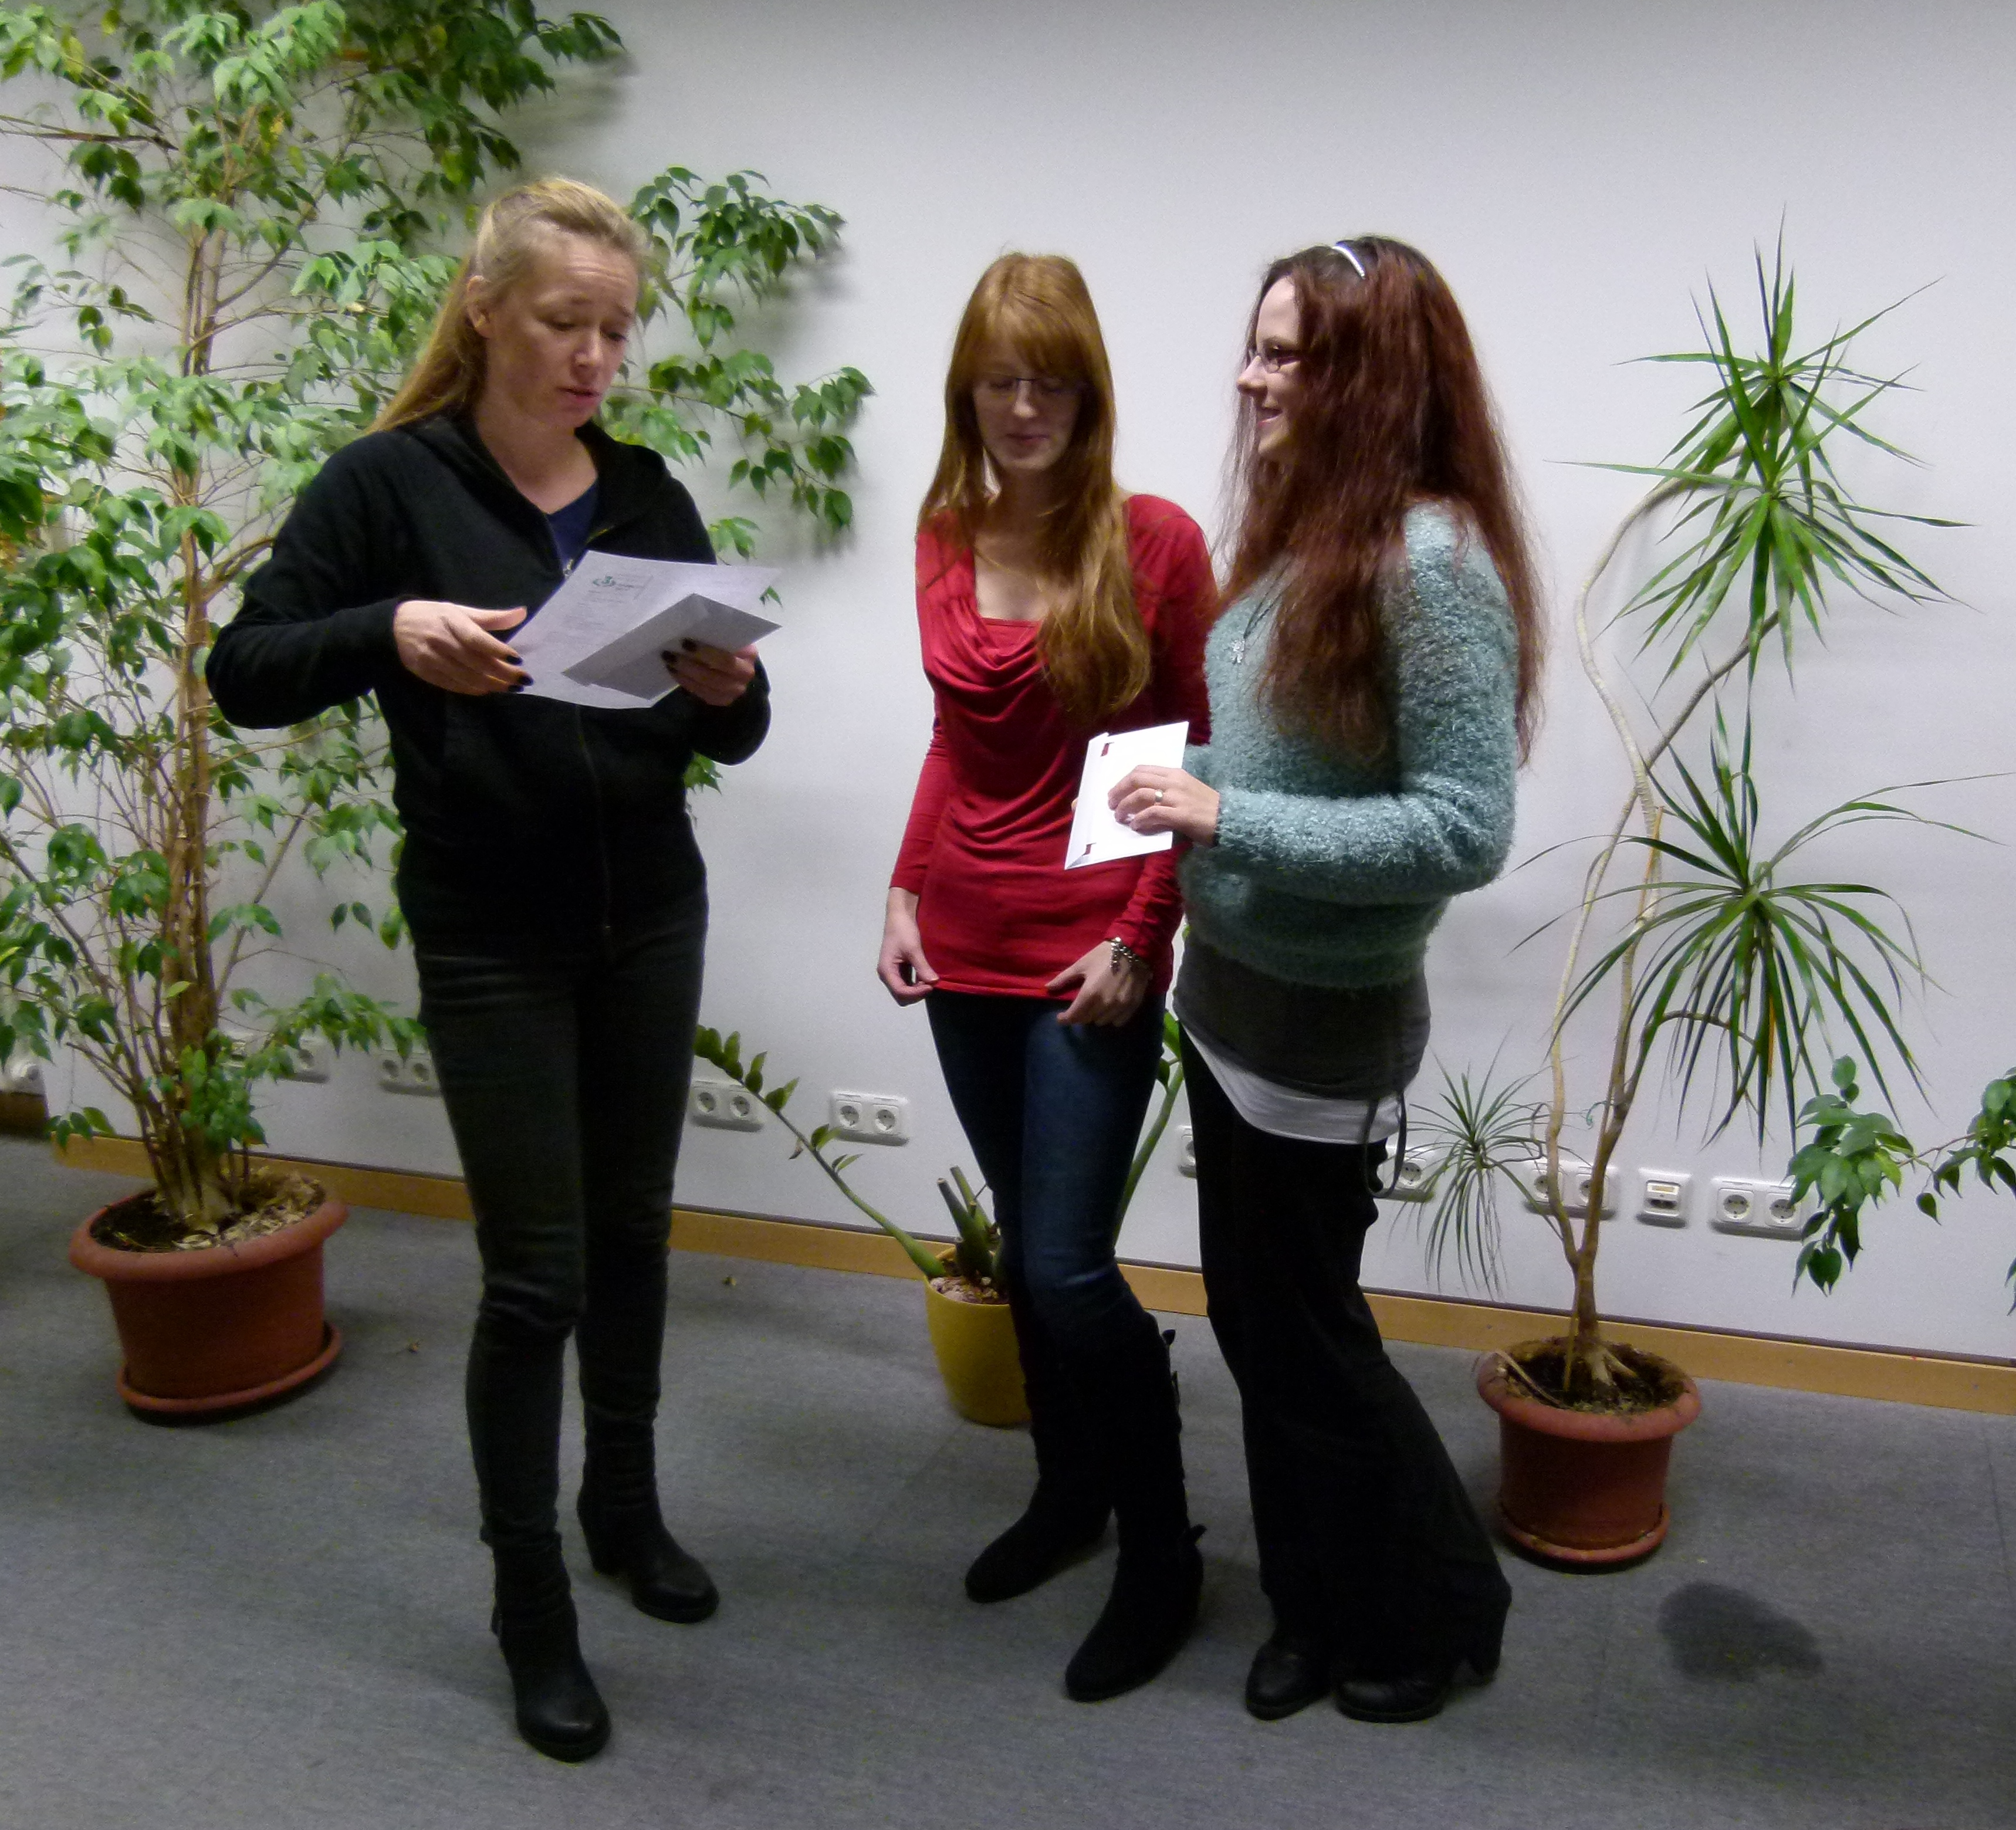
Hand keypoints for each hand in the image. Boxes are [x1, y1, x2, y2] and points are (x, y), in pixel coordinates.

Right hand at [393, 600, 527, 694]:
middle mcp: (440, 640)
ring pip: (466, 677)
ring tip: (511, 688)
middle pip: (476, 661)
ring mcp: (431, 658)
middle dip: (503, 673)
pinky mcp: (425, 672)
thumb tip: (523, 613)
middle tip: (523, 680)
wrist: (394, 625)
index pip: (477, 639)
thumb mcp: (460, 610)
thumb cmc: (434, 616)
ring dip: (492, 685)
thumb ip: (491, 617)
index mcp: (451, 620)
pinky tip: (488, 690)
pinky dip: (473, 689)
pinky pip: (453, 685)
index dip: (498, 650)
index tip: (519, 659)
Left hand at [664, 640, 756, 706]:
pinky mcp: (724, 700)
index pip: (727, 656)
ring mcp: (736, 690)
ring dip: (685, 674)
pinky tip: (675, 673)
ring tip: (669, 663)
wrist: (737, 666)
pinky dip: (687, 683)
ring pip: (708, 685)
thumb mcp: (727, 637)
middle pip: (715, 675)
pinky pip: (703, 694)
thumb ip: (715, 635)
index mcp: (749, 654)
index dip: (704, 652)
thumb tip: (688, 632)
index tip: (685, 643)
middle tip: (671, 655)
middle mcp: (745, 674)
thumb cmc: (727, 645)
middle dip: (690, 665)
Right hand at [877, 887, 938, 1005]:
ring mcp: (893, 972)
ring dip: (917, 989)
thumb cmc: (903, 930)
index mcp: (886, 970)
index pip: (900, 991)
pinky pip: (908, 982)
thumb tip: (933, 982)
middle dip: (916, 993)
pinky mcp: (899, 968)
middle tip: (930, 983)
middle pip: (901, 995)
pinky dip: (917, 983)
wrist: (900, 915)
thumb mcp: (913, 949)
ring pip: (905, 990)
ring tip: (929, 979)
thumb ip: (922, 967)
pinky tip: (926, 976)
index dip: (916, 993)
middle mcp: (887, 974)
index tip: (931, 986)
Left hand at [1047, 938, 1149, 1026]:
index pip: (1074, 1016)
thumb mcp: (1081, 964)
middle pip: (1086, 1020)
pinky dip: (1111, 1018)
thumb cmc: (1104, 955)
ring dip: (1095, 1016)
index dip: (1065, 1019)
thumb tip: (1047, 988)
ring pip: (1101, 1022)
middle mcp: (1105, 1004)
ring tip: (1095, 1006)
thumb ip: (1063, 978)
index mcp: (1090, 993)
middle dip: (1079, 1015)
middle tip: (1079, 1007)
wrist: (1133, 948)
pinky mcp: (1132, 1006)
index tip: (1061, 1017)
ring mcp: (1120, 1006)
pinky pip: (1118, 1021)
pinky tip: (1109, 1009)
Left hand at [1109, 764, 1218, 845]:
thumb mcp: (1186, 791)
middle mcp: (1174, 782)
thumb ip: (1165, 792)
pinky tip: (1136, 827)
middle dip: (1119, 790)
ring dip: (1125, 806)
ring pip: (1141, 794)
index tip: (1115, 791)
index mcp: (1175, 774)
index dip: (1124, 780)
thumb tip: (1140, 802)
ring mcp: (1177, 797)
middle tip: (1111, 804)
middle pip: (1137, 779)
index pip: (1142, 769)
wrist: (1230, 819)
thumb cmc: (1207, 808)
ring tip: (1119, 817)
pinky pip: (1153, 814)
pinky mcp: (1181, 815)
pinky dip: (1140, 820)